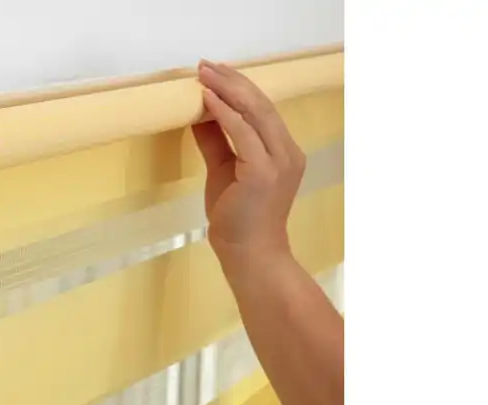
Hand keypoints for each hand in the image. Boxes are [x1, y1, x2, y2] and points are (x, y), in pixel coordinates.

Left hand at [192, 61, 306, 267]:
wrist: (249, 255)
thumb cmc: (238, 220)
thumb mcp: (224, 170)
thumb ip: (216, 142)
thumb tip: (199, 113)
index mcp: (283, 151)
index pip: (262, 110)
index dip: (239, 87)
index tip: (215, 71)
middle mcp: (287, 152)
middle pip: (261, 104)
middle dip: (233, 81)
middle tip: (206, 65)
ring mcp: (279, 161)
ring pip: (256, 112)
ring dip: (228, 90)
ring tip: (204, 74)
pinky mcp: (264, 171)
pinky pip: (243, 133)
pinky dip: (225, 113)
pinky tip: (207, 99)